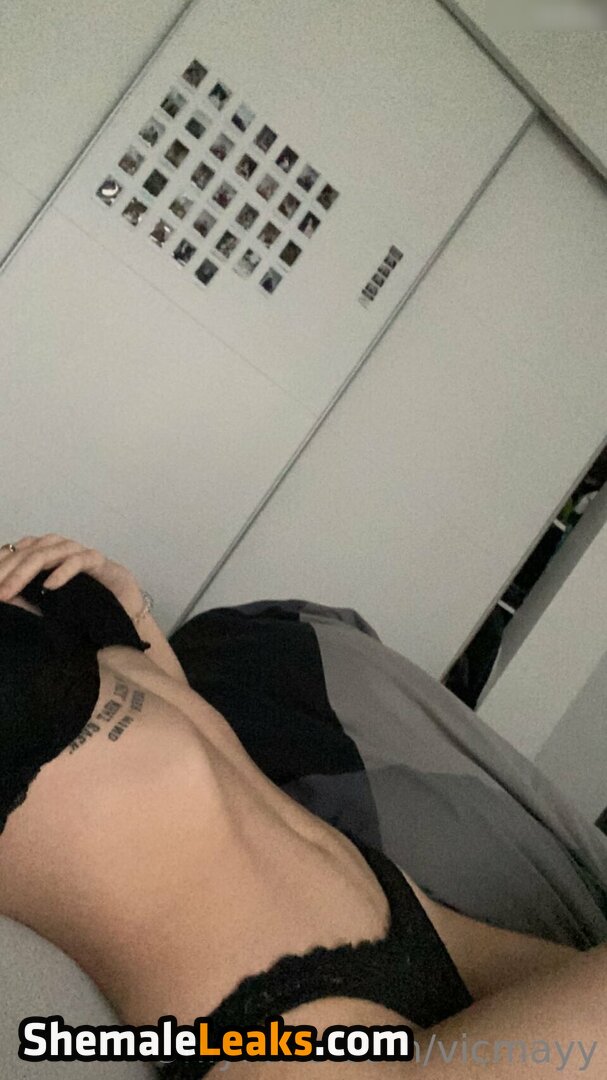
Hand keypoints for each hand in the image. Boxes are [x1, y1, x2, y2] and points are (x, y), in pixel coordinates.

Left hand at [0, 534, 139, 605]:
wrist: (123, 614)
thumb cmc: (85, 606)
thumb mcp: (47, 606)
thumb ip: (25, 600)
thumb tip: (3, 595)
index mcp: (45, 553)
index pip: (16, 552)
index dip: (0, 565)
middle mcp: (59, 547)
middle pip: (27, 551)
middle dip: (6, 571)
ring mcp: (79, 551)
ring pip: (47, 552)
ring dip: (24, 572)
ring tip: (9, 591)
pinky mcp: (99, 560)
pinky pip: (78, 560)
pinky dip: (62, 572)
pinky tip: (49, 586)